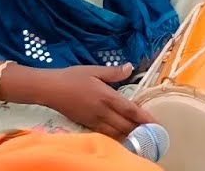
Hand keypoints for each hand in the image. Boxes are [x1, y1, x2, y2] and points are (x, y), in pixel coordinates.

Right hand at [39, 65, 153, 139]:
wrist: (49, 89)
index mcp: (107, 97)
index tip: (155, 123)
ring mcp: (93, 120)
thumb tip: (130, 67)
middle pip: (124, 124)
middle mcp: (102, 111)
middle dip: (139, 129)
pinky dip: (115, 136)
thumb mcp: (94, 70)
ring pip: (115, 132)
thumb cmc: (72, 77)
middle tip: (152, 133)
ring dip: (128, 135)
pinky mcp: (85, 124)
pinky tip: (121, 136)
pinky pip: (104, 133)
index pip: (130, 110)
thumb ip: (114, 72)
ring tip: (140, 137)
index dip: (143, 117)